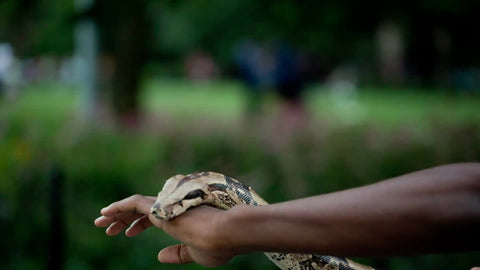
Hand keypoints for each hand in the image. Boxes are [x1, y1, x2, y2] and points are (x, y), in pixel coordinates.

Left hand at [94, 194, 233, 266]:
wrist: (226, 234)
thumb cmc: (216, 245)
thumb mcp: (193, 254)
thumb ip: (177, 254)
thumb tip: (159, 257)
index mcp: (178, 219)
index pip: (152, 218)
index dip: (137, 225)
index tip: (127, 234)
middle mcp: (170, 209)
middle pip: (140, 210)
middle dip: (122, 218)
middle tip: (105, 227)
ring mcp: (166, 207)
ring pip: (135, 205)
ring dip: (116, 213)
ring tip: (100, 222)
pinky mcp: (162, 208)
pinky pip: (134, 203)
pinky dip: (119, 206)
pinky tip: (106, 213)